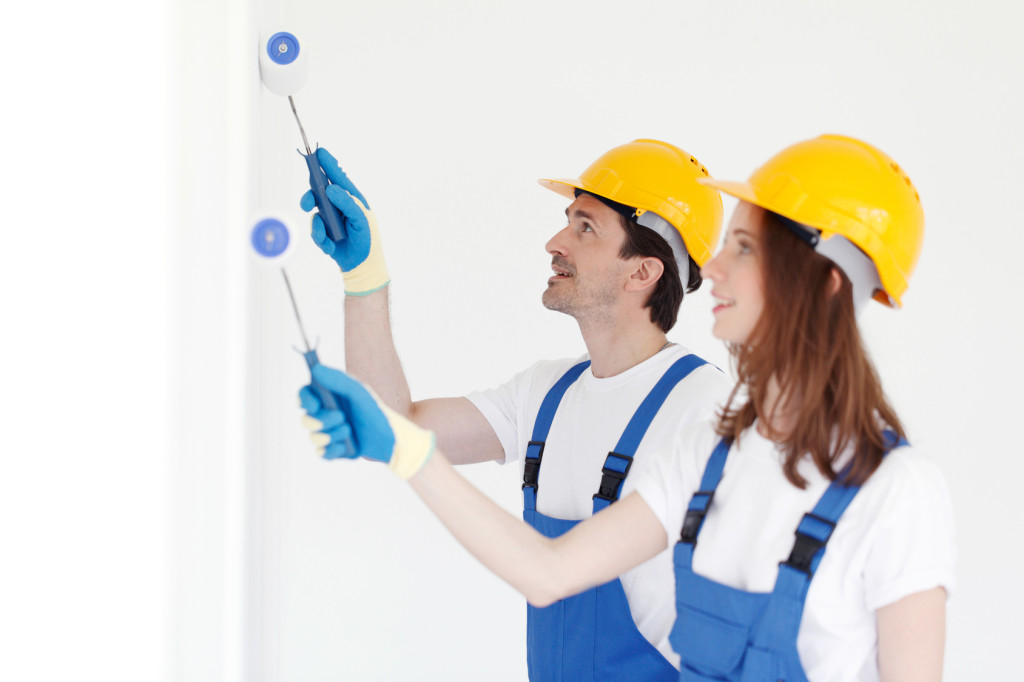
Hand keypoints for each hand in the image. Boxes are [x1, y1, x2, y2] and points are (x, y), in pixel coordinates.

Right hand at [299, 147, 389, 294]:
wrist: (362, 265)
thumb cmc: (367, 239)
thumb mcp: (361, 220)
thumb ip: (348, 203)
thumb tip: (331, 188)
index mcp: (351, 199)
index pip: (337, 178)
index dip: (327, 164)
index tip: (318, 152)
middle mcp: (338, 205)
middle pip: (318, 191)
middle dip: (310, 196)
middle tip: (307, 203)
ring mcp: (329, 218)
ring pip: (313, 212)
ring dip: (317, 225)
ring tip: (324, 235)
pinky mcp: (323, 232)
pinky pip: (315, 230)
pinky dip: (321, 239)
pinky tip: (330, 246)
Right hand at [299, 363, 434, 477]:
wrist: (391, 438)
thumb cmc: (376, 411)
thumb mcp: (359, 393)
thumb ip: (338, 380)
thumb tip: (316, 369)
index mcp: (328, 398)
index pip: (305, 395)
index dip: (304, 399)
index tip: (314, 404)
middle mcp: (324, 415)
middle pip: (306, 419)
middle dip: (322, 420)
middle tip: (342, 418)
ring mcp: (327, 434)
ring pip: (314, 437)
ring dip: (332, 435)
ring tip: (350, 430)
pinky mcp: (333, 451)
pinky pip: (322, 454)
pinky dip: (334, 450)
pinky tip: (348, 445)